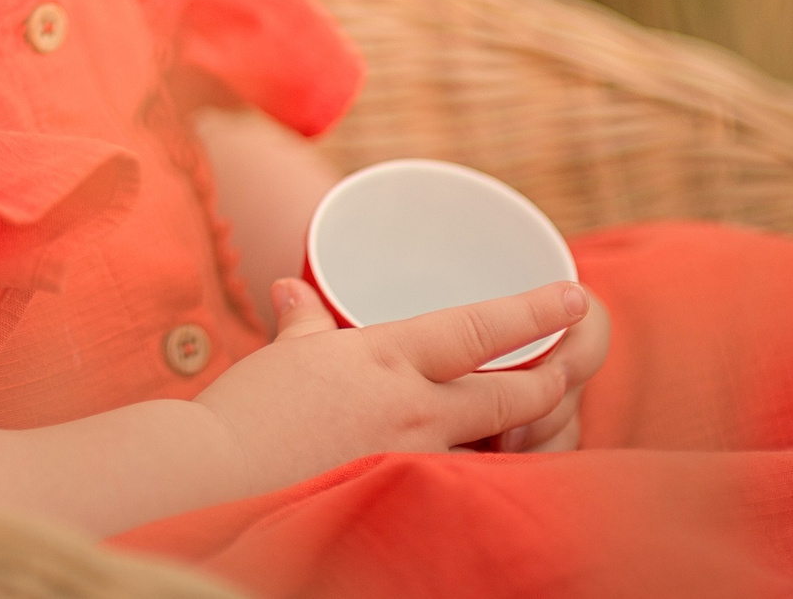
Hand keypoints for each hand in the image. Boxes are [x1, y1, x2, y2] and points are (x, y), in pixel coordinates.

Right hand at [191, 277, 586, 499]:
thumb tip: (292, 289)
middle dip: (553, 380)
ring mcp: (413, 461)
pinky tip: (492, 480)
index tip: (576, 297)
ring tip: (543, 425)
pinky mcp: (402, 501)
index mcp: (385, 356)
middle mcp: (412, 407)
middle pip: (512, 394)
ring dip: (528, 437)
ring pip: (500, 449)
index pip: (480, 328)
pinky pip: (464, 489)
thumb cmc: (245, 411)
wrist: (216, 475)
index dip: (534, 312)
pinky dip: (485, 480)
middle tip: (572, 366)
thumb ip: (302, 323)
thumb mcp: (281, 354)